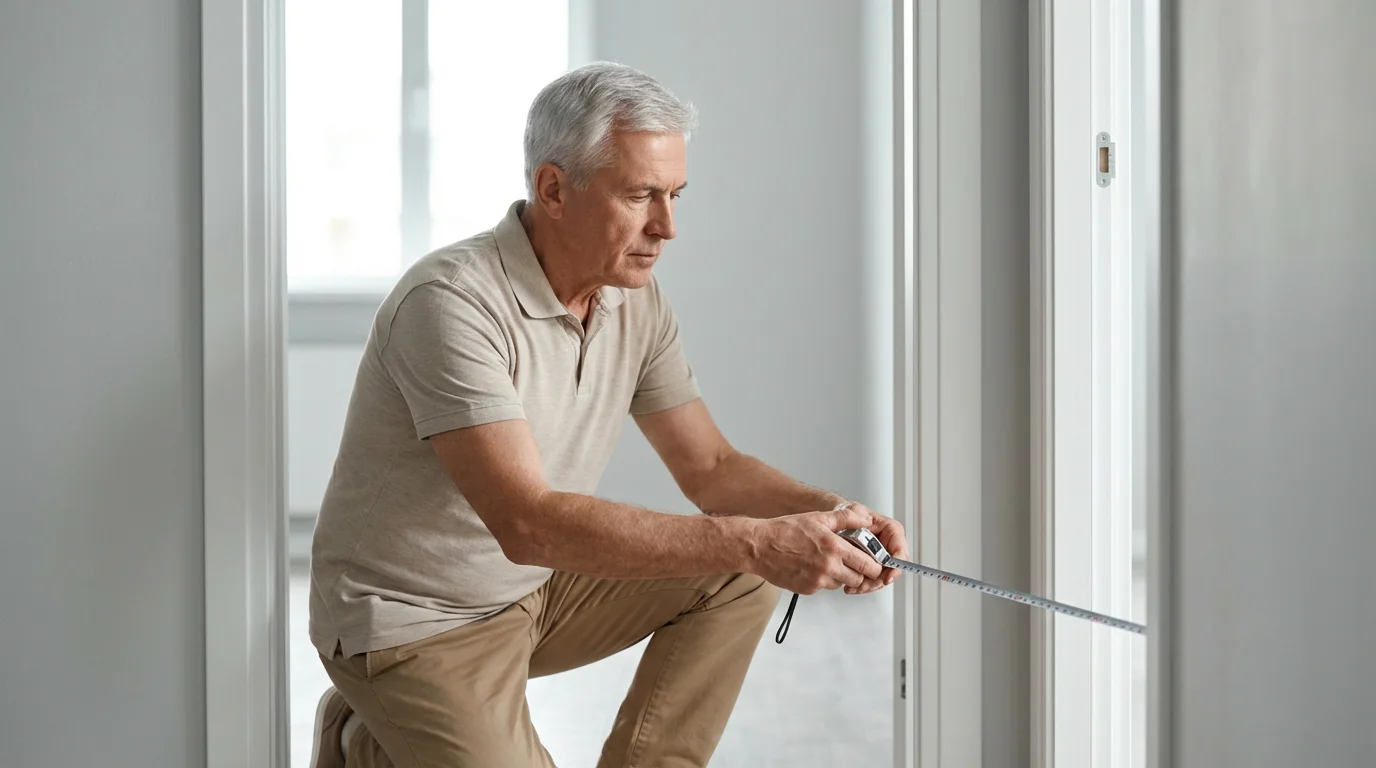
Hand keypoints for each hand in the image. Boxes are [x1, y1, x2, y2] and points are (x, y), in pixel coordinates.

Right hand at [748, 505, 883, 593]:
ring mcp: (818, 581)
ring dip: (841, 576)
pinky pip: (824, 587)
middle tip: (854, 562)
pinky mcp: (807, 589)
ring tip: (829, 561)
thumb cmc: (785, 530)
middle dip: (860, 572)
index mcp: (834, 547)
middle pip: (859, 579)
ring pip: (842, 584)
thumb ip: (846, 519)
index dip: (874, 564)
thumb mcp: (818, 518)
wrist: (759, 547)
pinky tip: (813, 566)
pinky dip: (824, 579)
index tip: (873, 560)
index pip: (869, 565)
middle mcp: (828, 567)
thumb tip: (865, 518)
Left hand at [842, 504, 908, 595]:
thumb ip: (857, 515)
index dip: (896, 565)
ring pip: (881, 578)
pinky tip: (850, 587)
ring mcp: (880, 558)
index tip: (888, 576)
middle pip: (892, 569)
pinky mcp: (870, 567)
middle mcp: (888, 546)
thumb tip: (865, 522)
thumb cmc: (848, 515)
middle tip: (864, 586)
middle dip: (878, 580)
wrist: (836, 522)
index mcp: (890, 531)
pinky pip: (870, 580)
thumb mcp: (852, 510)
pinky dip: (861, 586)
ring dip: (868, 586)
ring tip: (853, 587)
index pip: (900, 549)